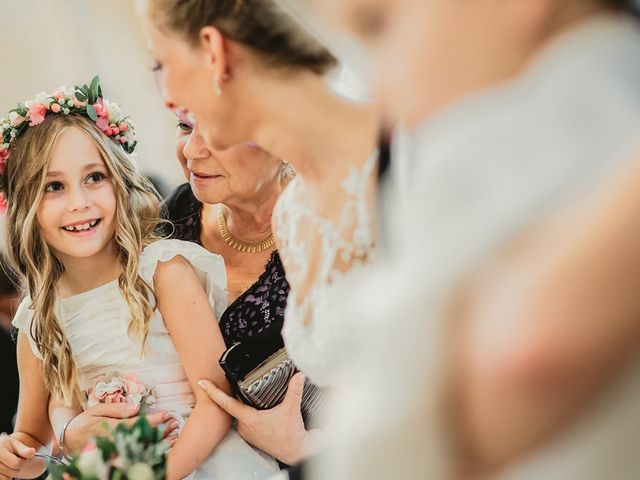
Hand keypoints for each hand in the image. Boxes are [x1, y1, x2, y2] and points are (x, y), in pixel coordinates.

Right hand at [0, 434, 35, 479]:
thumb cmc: (8, 446)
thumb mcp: (16, 445)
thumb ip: (24, 450)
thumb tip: (32, 452)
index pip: (15, 464)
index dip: (23, 462)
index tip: (23, 457)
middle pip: (11, 472)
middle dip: (18, 468)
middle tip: (17, 460)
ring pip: (6, 478)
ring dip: (11, 473)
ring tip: (10, 464)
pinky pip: (2, 479)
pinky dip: (6, 476)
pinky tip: (5, 468)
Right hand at [65, 403, 179, 453]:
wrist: (68, 441)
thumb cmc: (85, 422)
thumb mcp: (97, 410)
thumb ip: (117, 409)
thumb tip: (136, 407)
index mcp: (109, 428)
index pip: (136, 424)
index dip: (153, 419)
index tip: (167, 414)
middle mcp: (113, 443)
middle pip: (141, 438)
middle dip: (160, 431)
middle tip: (175, 425)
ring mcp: (113, 454)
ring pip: (140, 450)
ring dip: (158, 444)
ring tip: (174, 437)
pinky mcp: (113, 460)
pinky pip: (134, 458)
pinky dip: (149, 453)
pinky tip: (161, 449)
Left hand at [199, 372, 307, 464]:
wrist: (296, 452)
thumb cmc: (291, 436)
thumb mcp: (291, 410)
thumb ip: (294, 390)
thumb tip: (298, 376)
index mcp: (250, 419)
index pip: (226, 403)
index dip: (213, 392)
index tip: (203, 383)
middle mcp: (245, 426)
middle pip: (231, 406)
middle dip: (228, 395)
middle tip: (221, 381)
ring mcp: (248, 432)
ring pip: (238, 414)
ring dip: (240, 404)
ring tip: (240, 393)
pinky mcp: (252, 436)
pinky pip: (244, 421)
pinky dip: (246, 413)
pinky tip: (252, 408)